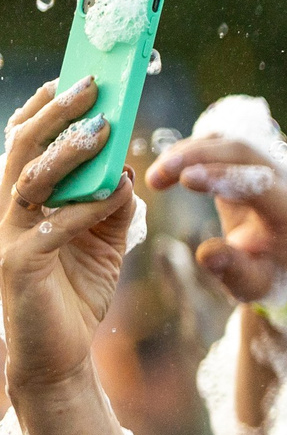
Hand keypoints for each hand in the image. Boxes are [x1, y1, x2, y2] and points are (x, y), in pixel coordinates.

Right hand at [1, 78, 139, 395]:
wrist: (60, 356)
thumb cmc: (77, 293)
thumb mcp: (101, 242)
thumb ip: (108, 206)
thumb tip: (126, 172)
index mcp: (19, 200)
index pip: (21, 142)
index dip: (42, 108)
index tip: (73, 78)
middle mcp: (5, 211)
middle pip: (20, 148)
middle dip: (55, 114)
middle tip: (91, 87)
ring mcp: (7, 236)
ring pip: (30, 179)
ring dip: (68, 151)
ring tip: (103, 130)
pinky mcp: (20, 265)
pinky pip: (54, 226)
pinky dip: (88, 206)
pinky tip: (119, 193)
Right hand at [145, 131, 286, 305]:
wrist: (282, 258)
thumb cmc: (267, 274)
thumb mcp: (251, 284)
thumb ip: (232, 269)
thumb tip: (206, 254)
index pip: (261, 185)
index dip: (224, 178)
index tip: (185, 180)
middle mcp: (284, 181)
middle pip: (242, 152)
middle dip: (197, 157)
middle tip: (157, 174)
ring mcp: (267, 165)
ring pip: (226, 143)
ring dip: (187, 153)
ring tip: (155, 177)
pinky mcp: (247, 161)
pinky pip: (218, 144)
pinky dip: (189, 152)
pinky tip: (166, 169)